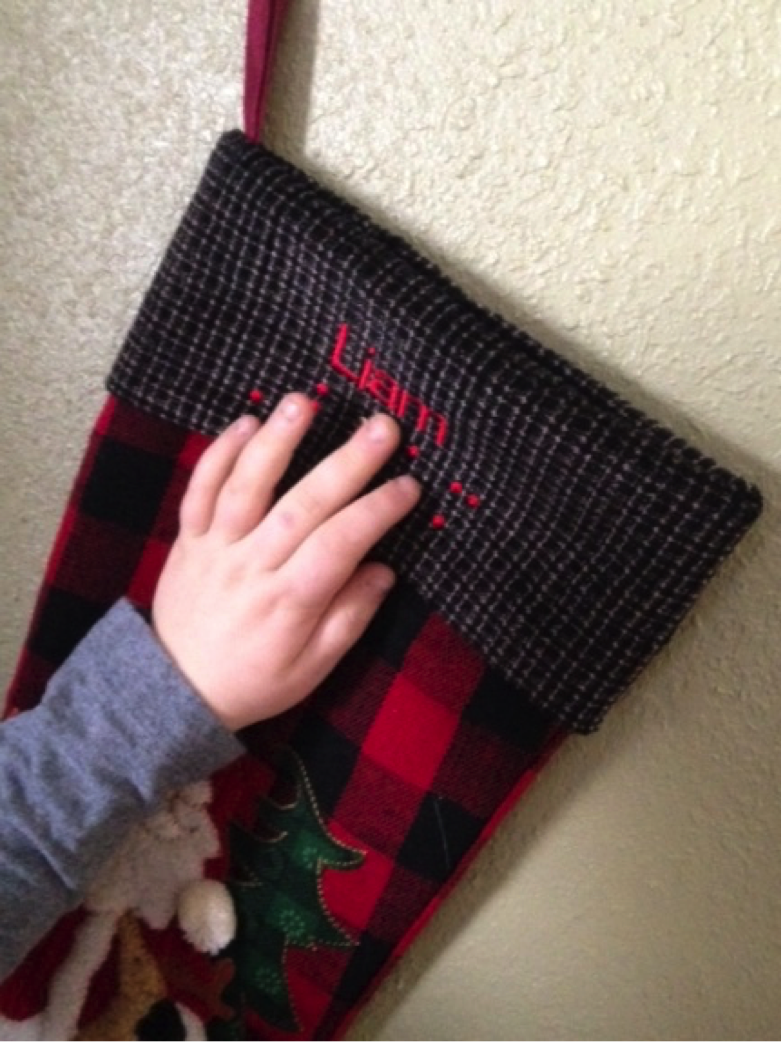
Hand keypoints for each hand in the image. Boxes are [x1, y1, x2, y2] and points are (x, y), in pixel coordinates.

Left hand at [151, 394, 419, 730]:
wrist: (176, 689)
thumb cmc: (255, 680)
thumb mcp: (313, 667)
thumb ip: (349, 617)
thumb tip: (383, 570)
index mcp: (289, 602)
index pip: (340, 545)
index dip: (377, 511)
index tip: (409, 484)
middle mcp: (251, 567)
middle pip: (302, 506)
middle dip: (345, 463)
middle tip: (382, 426)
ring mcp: (215, 548)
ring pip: (245, 486)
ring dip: (276, 441)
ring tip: (305, 401)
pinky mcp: (188, 538)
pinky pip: (199, 489)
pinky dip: (219, 453)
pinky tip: (246, 421)